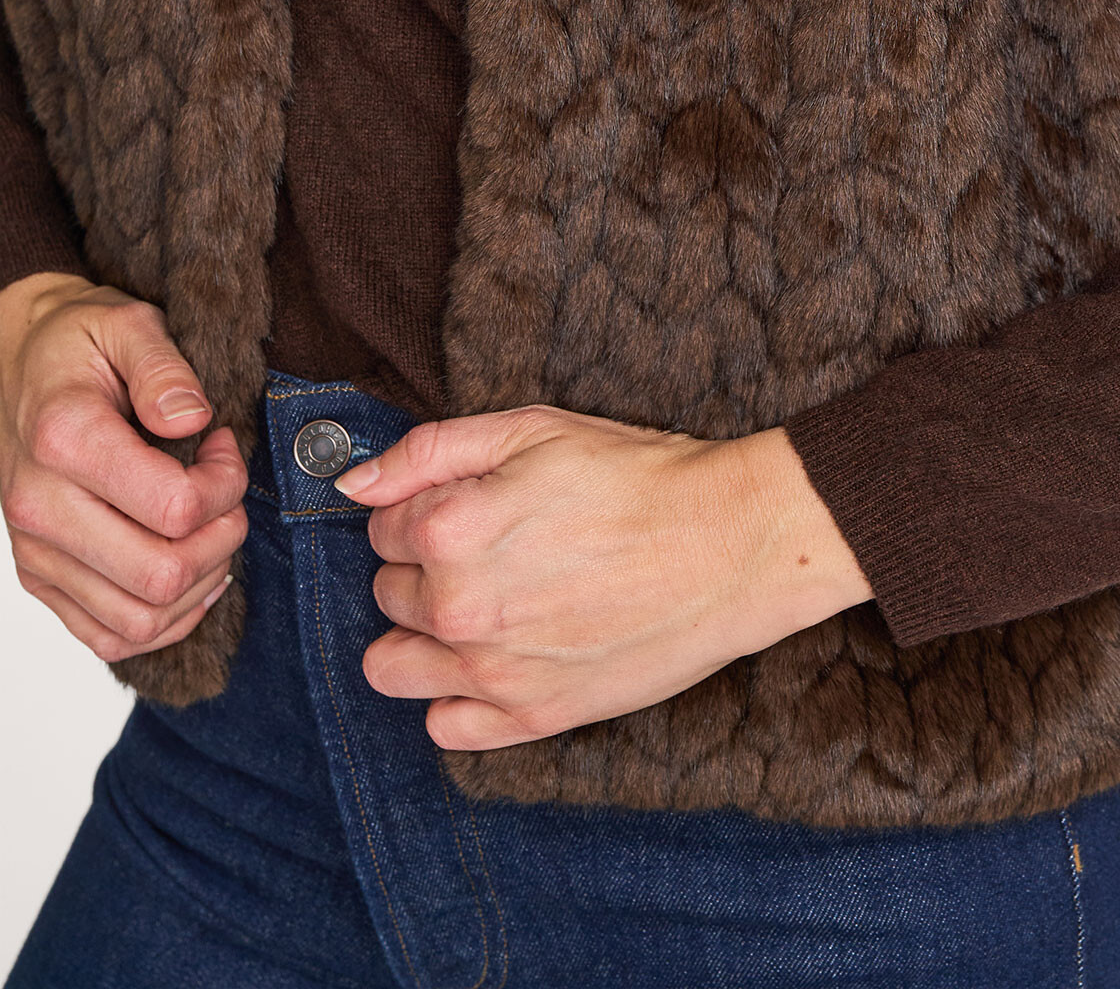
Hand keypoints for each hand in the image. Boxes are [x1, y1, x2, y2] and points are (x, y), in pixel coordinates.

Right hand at [0, 271, 246, 662]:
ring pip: (139, 619)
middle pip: (161, 575)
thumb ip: (164, 368)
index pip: (174, 507)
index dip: (226, 485)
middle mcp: (40, 506)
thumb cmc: (81, 345)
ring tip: (212, 531)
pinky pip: (107, 635)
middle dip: (222, 539)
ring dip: (199, 585)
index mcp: (65, 441)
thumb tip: (193, 418)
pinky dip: (162, 621)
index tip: (225, 447)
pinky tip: (190, 576)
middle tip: (228, 495)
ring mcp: (36, 549)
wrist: (22, 364)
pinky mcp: (39, 576)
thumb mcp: (129, 324)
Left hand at [336, 406, 871, 749]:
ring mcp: (492, 671)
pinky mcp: (531, 718)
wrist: (729, 544)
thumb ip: (430, 451)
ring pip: (393, 666)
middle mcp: (458, 607)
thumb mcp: (534, 430)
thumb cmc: (638, 478)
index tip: (475, 503)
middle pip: (387, 592)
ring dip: (422, 636)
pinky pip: (445, 725)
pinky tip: (500, 657)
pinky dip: (457, 696)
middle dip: (424, 568)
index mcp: (450, 528)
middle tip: (495, 547)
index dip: (426, 506)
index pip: (382, 525)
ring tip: (482, 607)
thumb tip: (354, 484)